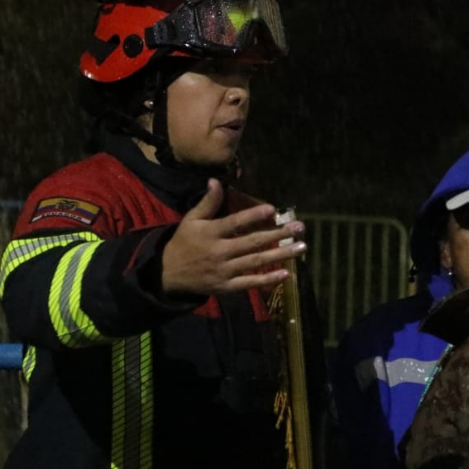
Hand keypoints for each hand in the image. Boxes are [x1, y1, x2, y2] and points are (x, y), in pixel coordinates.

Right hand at [162, 179, 305, 295]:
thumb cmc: (184, 242)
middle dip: (278, 235)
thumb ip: (207, 202)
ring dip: (280, 255)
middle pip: (252, 242)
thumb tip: (215, 181)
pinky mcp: (227, 287)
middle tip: (300, 228)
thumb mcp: (191, 220)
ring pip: (255, 262)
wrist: (168, 274)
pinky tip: (286, 273)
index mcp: (211, 233)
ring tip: (301, 247)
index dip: (254, 216)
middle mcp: (219, 252)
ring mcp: (224, 271)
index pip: (235, 222)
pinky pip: (249, 283)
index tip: (273, 209)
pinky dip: (268, 280)